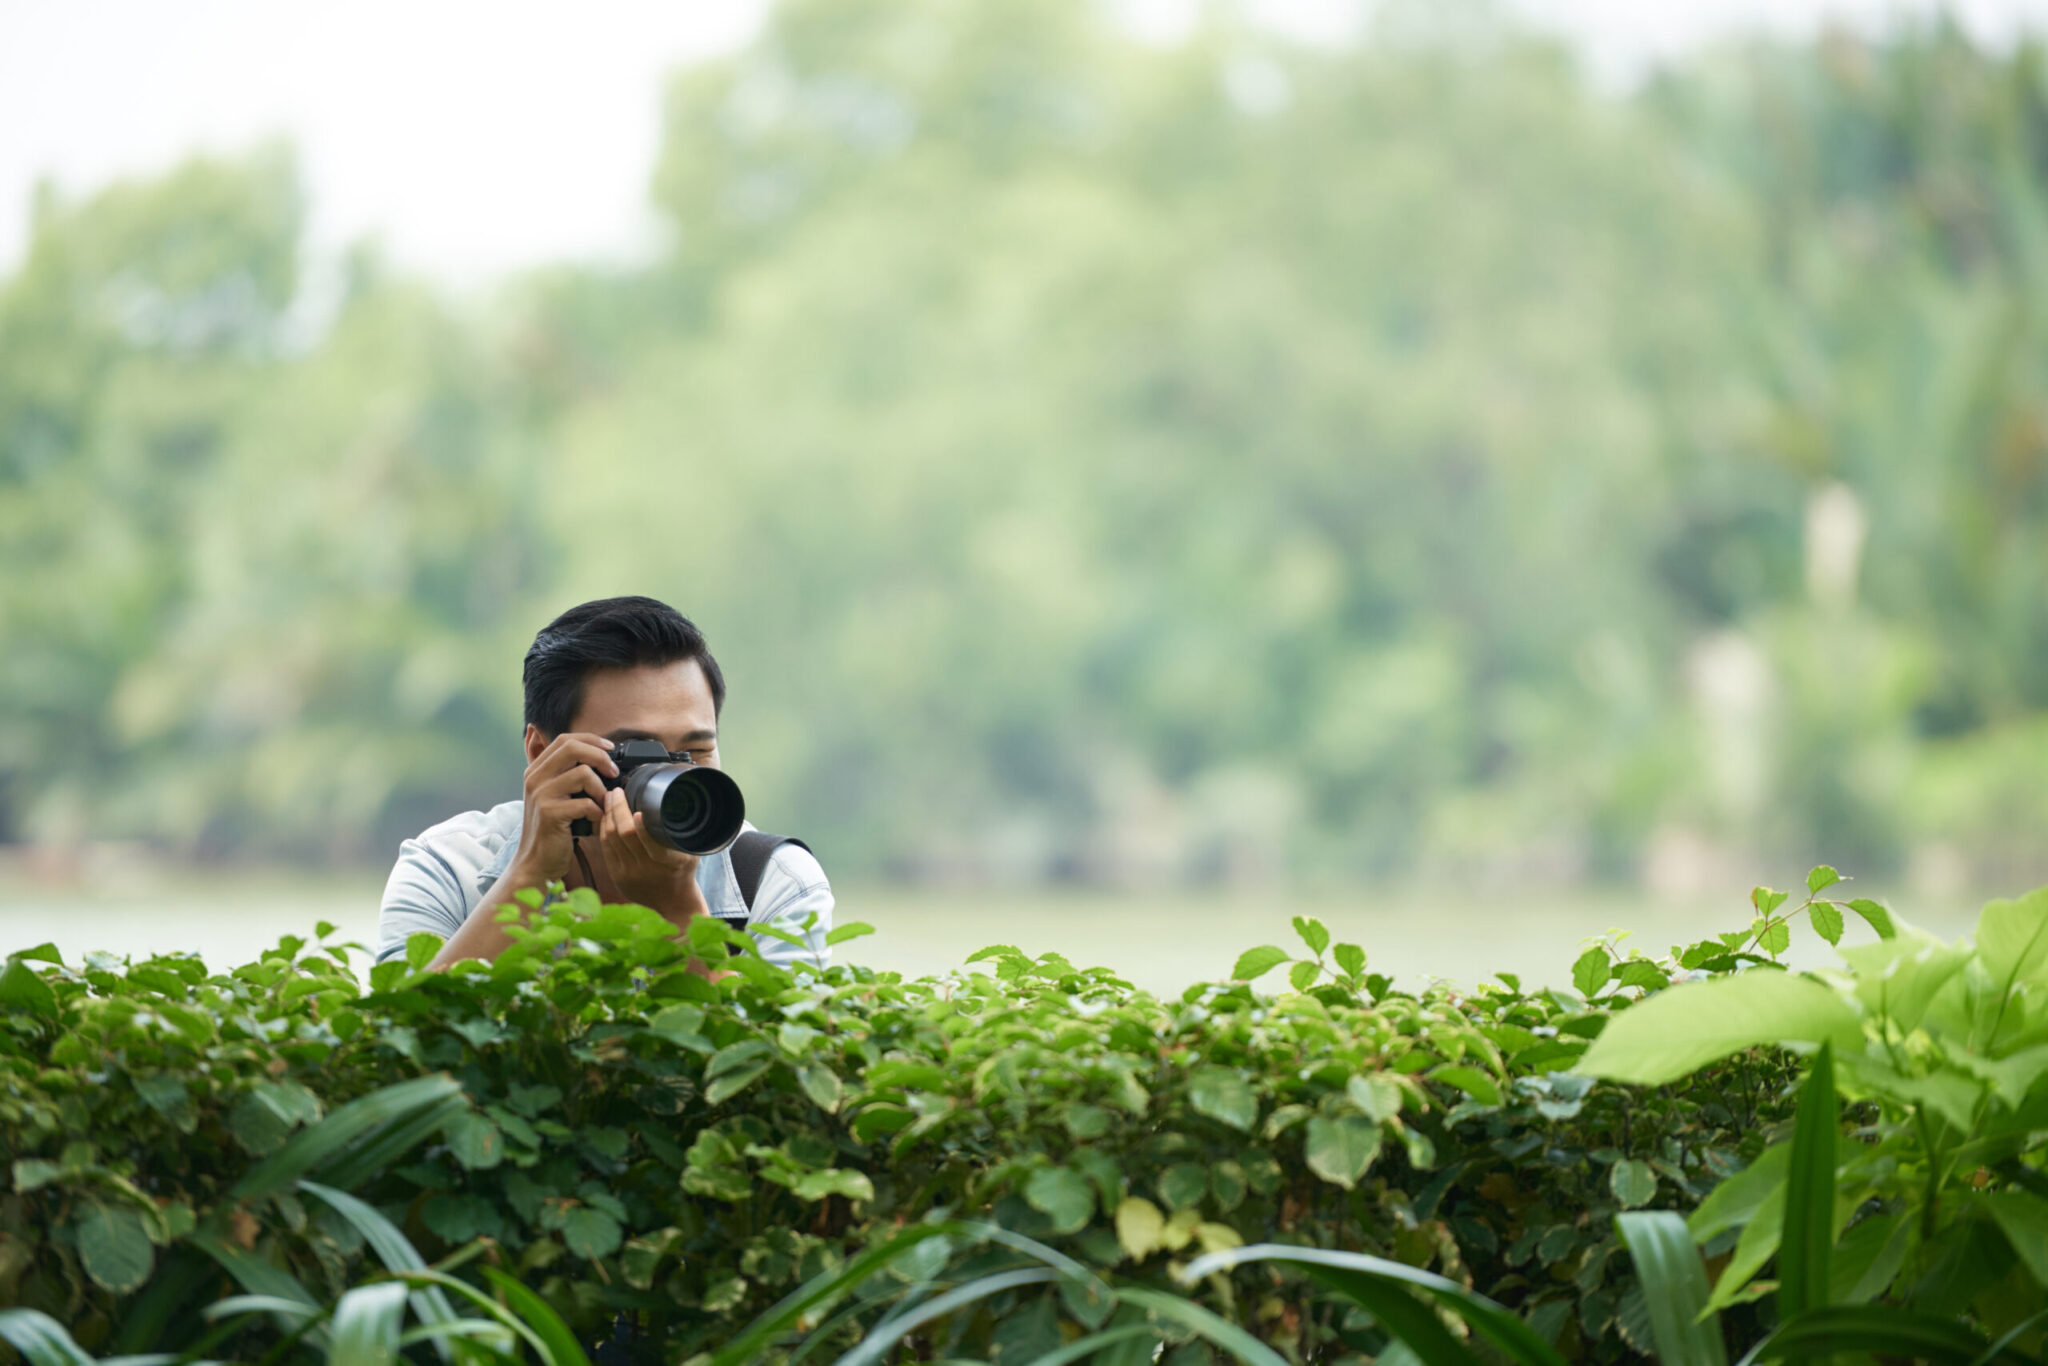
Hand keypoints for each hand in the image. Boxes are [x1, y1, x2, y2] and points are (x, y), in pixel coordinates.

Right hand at [508, 732, 616, 885]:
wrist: (536, 862)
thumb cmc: (553, 829)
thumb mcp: (556, 796)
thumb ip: (569, 775)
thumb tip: (603, 758)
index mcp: (536, 770)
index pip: (565, 740)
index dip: (591, 740)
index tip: (610, 749)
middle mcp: (534, 778)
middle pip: (572, 748)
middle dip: (600, 757)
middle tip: (613, 773)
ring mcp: (540, 794)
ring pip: (583, 773)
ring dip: (601, 789)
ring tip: (602, 804)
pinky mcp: (549, 813)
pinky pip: (585, 803)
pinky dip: (597, 812)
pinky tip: (594, 821)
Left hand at [599, 787, 706, 925]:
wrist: (673, 903)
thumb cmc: (683, 872)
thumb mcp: (690, 853)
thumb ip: (681, 833)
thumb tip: (675, 803)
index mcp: (669, 862)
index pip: (651, 842)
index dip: (641, 825)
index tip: (638, 809)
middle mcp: (646, 868)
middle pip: (625, 834)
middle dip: (617, 809)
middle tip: (616, 792)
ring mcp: (629, 873)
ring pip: (611, 839)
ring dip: (608, 816)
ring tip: (609, 799)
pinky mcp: (617, 876)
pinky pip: (606, 848)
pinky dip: (604, 829)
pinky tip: (605, 817)